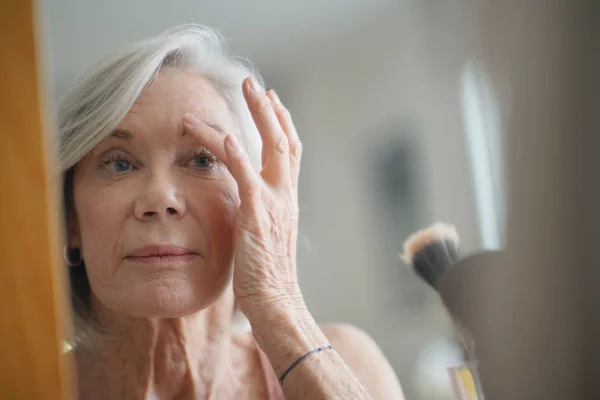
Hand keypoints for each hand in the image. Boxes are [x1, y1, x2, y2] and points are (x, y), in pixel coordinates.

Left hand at [182, 76, 303, 320]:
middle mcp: (286, 196)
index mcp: (287, 200)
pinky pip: (248, 177)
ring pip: (271, 148)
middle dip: (270, 109)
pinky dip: (237, 154)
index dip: (282, 124)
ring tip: (243, 90)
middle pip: (285, 141)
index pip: (289, 153)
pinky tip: (225, 135)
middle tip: (255, 83)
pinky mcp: (257, 216)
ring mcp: (275, 204)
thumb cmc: (266, 276)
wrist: (276, 302)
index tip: (273, 101)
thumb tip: (247, 202)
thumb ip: (260, 213)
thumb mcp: (267, 237)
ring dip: (257, 116)